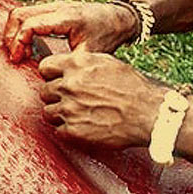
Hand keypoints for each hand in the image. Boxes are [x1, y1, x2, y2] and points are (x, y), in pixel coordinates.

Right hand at [3, 0, 138, 61]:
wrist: (119, 18)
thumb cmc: (108, 34)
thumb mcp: (91, 53)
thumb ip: (70, 64)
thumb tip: (51, 79)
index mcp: (65, 17)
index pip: (30, 24)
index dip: (19, 42)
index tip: (18, 59)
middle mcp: (57, 7)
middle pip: (19, 14)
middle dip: (11, 36)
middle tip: (14, 56)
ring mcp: (54, 5)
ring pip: (22, 12)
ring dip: (15, 32)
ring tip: (19, 52)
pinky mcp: (53, 8)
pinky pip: (29, 14)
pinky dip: (22, 28)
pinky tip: (27, 46)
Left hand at [36, 50, 162, 148]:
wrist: (148, 113)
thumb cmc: (132, 87)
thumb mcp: (107, 63)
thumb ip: (83, 64)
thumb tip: (67, 66)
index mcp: (76, 64)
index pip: (45, 67)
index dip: (51, 75)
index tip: (57, 80)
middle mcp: (69, 85)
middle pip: (44, 91)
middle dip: (55, 96)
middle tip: (71, 100)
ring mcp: (69, 108)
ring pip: (48, 112)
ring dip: (59, 114)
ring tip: (77, 115)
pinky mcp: (73, 130)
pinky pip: (58, 130)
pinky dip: (68, 130)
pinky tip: (83, 126)